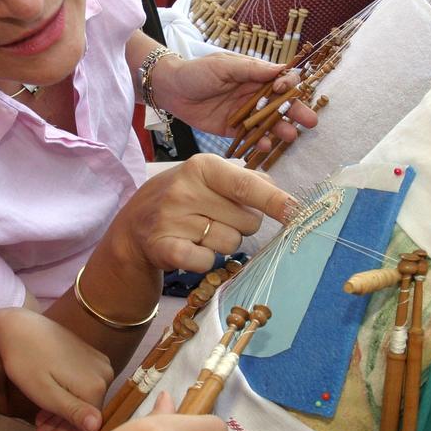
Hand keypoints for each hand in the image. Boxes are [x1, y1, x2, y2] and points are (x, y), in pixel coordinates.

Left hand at [0, 308, 112, 430]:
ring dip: (61, 421)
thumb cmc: (26, 362)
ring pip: (82, 402)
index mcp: (96, 384)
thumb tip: (97, 427)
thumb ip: (72, 411)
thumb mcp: (46, 393)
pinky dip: (64, 404)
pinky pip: (80, 389)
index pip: (89, 424)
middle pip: (86, 412)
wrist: (18, 328)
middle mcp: (104, 373)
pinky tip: (46, 416)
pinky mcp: (89, 358)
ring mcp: (98, 364)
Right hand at [109, 153, 295, 272]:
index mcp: (202, 167)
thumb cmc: (181, 199)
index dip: (276, 201)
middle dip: (242, 225)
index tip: (298, 212)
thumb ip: (244, 180)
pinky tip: (190, 249)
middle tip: (217, 219)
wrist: (133, 227)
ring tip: (200, 233)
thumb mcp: (206, 178)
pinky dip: (205, 261)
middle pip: (247, 221)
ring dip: (223, 244)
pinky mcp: (164, 247)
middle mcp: (186, 189)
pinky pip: (207, 262)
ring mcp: (173, 219)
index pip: (248, 186)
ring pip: (231, 244)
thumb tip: (278, 191)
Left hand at [149, 52, 318, 148]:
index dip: (288, 86)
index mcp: (255, 76)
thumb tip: (281, 70)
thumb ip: (251, 69)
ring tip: (291, 136)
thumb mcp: (224, 66)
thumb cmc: (197, 71)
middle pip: (281, 104)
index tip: (285, 89)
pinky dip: (258, 142)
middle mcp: (254, 95)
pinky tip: (265, 146)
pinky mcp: (232, 130)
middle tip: (310, 121)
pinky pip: (250, 137)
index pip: (280, 81)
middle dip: (296, 112)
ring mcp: (244, 114)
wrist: (171, 89)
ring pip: (268, 123)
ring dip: (281, 129)